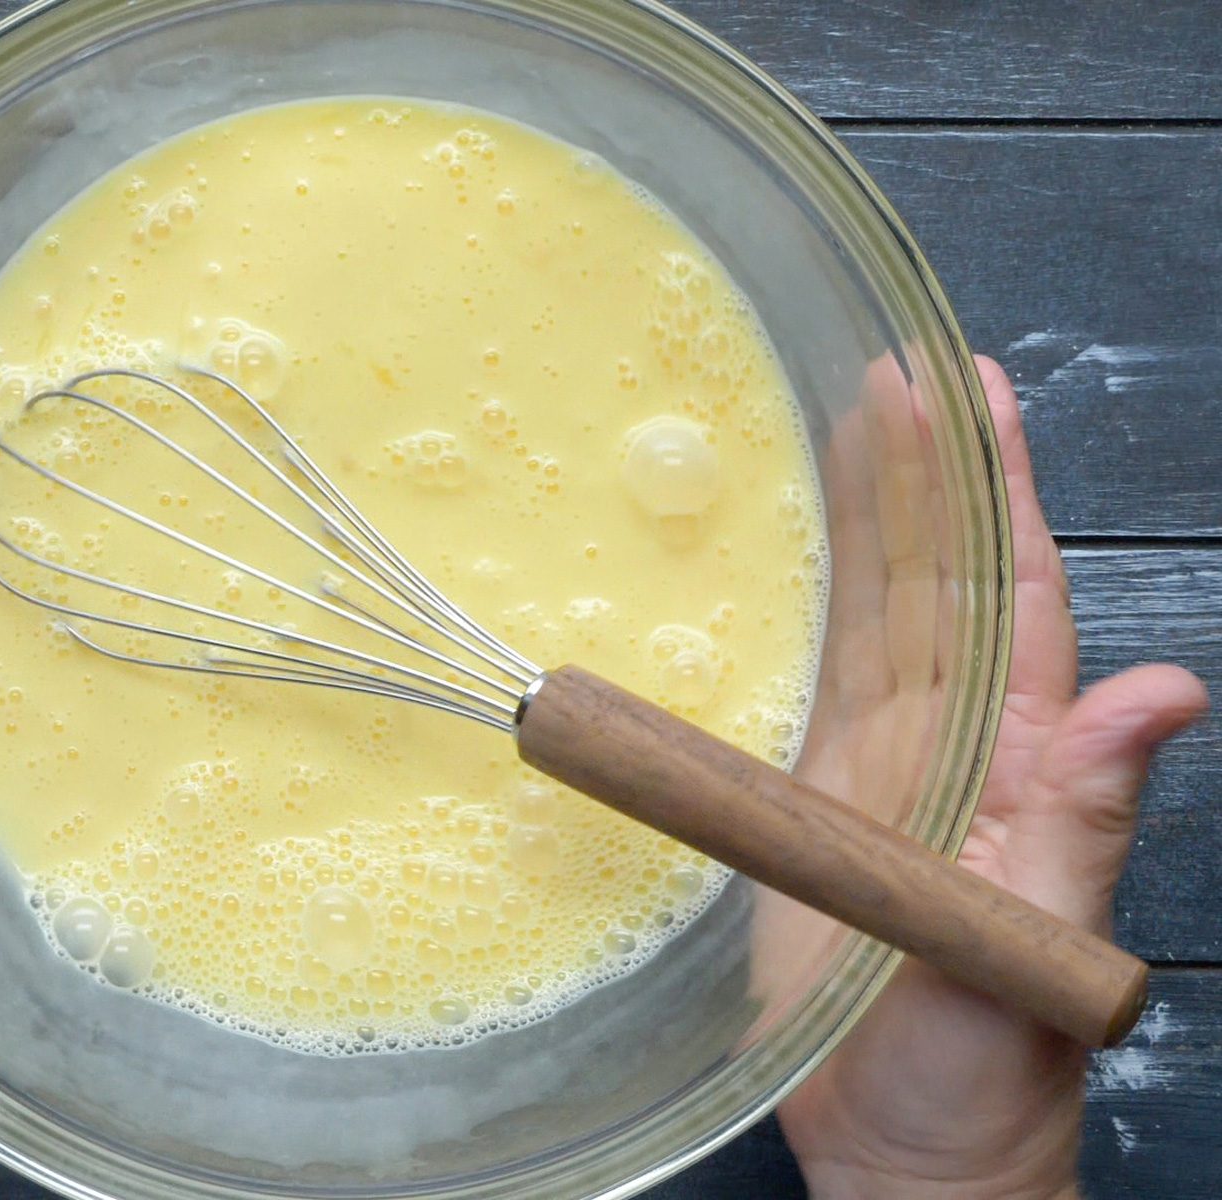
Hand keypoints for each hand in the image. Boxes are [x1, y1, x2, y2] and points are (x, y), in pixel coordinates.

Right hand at [777, 357, 1207, 1197]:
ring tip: (844, 422)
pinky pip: (812, 677)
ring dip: (863, 518)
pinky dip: (803, 604)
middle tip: (895, 371)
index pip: (1016, 593)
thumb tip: (1173, 691)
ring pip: (874, 612)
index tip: (980, 390)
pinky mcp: (809, 800)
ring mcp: (882, 767)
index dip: (1002, 489)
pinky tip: (784, 552)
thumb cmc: (989, 1064)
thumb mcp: (1043, 935)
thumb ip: (1087, 812)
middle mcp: (957, 743)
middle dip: (924, 470)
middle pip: (937, 579)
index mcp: (1023, 758)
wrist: (901, 1147)